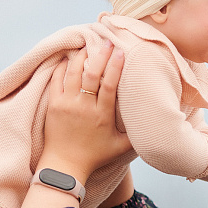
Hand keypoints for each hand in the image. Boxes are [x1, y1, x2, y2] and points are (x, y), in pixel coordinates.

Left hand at [18, 42, 132, 207]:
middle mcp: (83, 107)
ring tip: (88, 45)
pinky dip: (62, 67)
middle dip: (100, 55)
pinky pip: (56, 80)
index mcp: (101, 115)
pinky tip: (68, 57)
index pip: (109, 85)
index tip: (120, 52)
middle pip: (91, 75)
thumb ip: (137, 134)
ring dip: (81, 57)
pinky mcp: (53, 105)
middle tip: (106, 42)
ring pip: (73, 73)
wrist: (65, 165)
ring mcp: (66, 104)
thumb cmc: (95, 156)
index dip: (115, 67)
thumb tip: (154, 121)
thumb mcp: (121, 147)